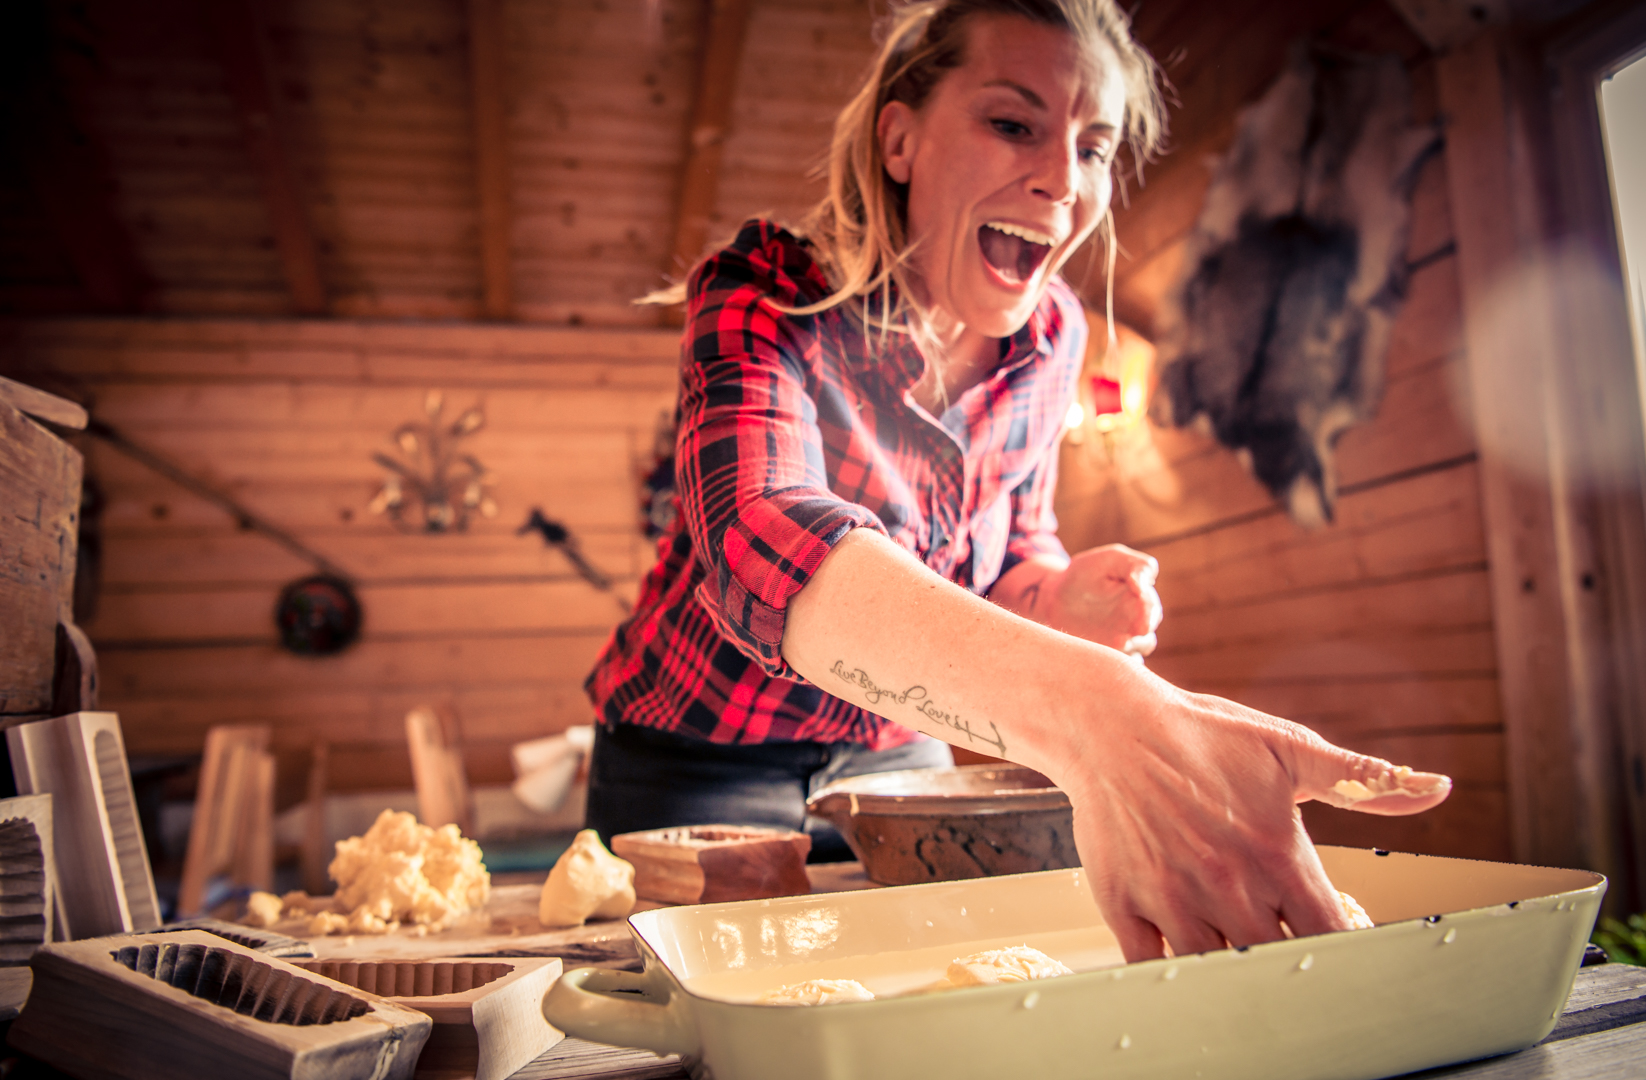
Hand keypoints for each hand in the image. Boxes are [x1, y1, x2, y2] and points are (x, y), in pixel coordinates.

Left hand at [1046, 544, 1162, 655]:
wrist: (1056, 597)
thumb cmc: (1085, 573)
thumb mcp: (1109, 559)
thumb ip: (1133, 565)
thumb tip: (1147, 581)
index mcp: (1140, 597)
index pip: (1151, 605)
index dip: (1148, 606)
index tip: (1139, 600)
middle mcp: (1136, 620)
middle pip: (1148, 630)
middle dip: (1144, 630)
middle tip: (1136, 630)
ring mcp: (1124, 639)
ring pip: (1137, 649)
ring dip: (1132, 648)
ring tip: (1118, 643)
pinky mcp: (1108, 653)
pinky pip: (1119, 664)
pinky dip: (1117, 664)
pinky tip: (1107, 658)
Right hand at [1050, 669, 1450, 961]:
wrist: (1110, 723)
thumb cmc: (1201, 734)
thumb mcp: (1287, 749)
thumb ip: (1362, 781)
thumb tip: (1437, 789)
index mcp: (1278, 852)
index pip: (1331, 934)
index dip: (1343, 949)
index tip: (1340, 949)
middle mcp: (1229, 884)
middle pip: (1278, 962)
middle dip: (1289, 962)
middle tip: (1288, 954)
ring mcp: (1173, 899)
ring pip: (1219, 971)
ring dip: (1233, 969)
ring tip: (1240, 953)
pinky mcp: (1124, 904)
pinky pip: (1151, 967)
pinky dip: (1172, 972)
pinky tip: (1184, 958)